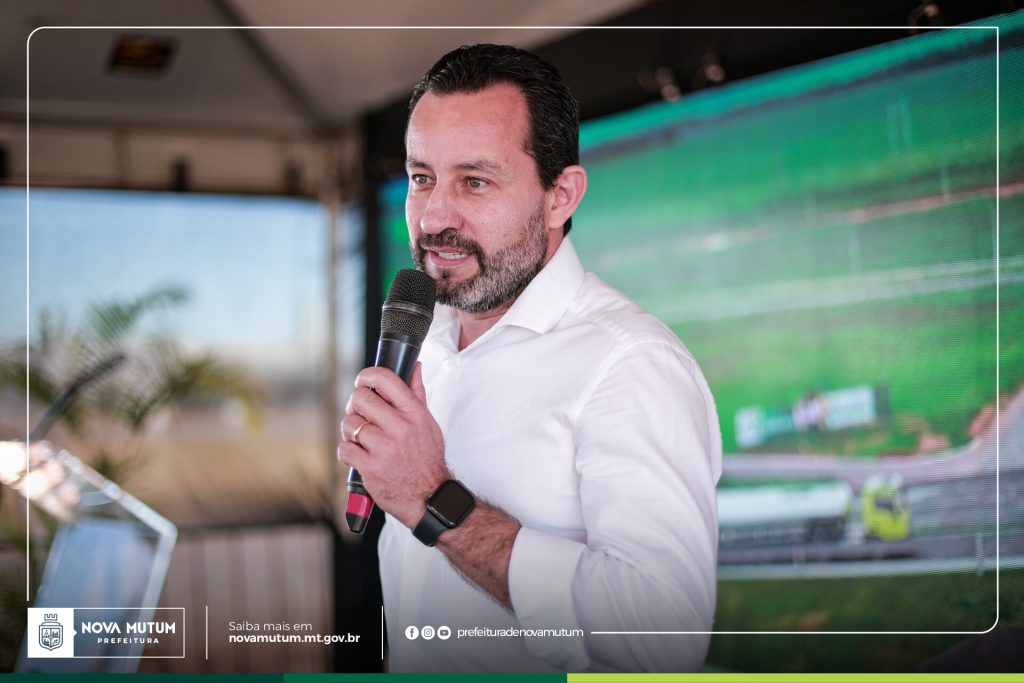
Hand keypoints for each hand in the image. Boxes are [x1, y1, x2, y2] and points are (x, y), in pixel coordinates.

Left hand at [338, 363, 448, 527]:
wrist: (429, 497)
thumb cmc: (427, 458)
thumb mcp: (428, 423)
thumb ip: (417, 394)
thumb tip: (414, 367)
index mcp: (414, 413)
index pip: (385, 379)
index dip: (366, 376)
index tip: (363, 382)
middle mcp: (400, 427)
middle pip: (360, 399)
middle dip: (355, 405)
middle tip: (360, 414)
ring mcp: (384, 448)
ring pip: (349, 424)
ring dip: (350, 430)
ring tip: (361, 438)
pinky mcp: (371, 468)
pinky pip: (345, 449)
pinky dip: (347, 451)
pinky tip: (359, 454)